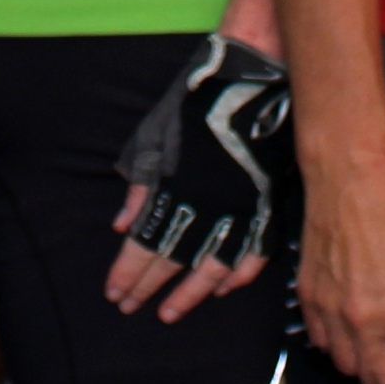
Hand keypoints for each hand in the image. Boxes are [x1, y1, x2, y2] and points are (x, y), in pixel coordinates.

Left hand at [108, 27, 290, 322]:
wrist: (254, 71)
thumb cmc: (198, 97)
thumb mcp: (156, 132)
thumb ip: (139, 182)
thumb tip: (121, 226)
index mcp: (177, 187)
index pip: (146, 244)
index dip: (129, 272)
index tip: (114, 294)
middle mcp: (208, 205)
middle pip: (175, 261)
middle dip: (149, 288)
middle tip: (131, 308)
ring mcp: (242, 206)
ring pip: (215, 267)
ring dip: (191, 294)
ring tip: (171, 312)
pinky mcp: (270, 201)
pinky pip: (258, 250)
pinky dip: (241, 274)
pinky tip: (224, 289)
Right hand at [299, 143, 384, 383]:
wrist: (350, 177)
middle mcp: (366, 320)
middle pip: (379, 380)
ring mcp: (332, 310)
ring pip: (348, 366)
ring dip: (367, 365)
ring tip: (379, 347)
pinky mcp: (308, 297)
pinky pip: (322, 342)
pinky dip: (338, 345)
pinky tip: (351, 329)